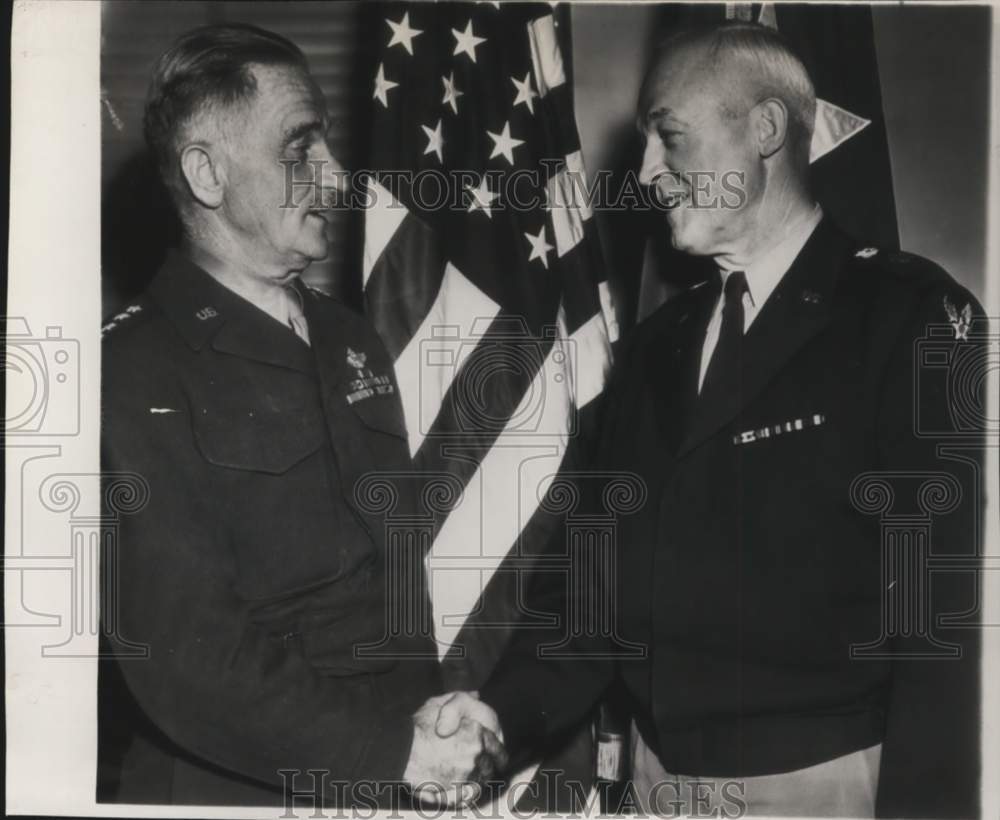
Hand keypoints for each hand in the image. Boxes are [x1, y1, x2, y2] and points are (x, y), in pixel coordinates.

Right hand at [404, 691, 507, 806]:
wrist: (400, 752)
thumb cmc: (418, 728)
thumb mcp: (439, 704)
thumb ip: (461, 699)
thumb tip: (476, 695)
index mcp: (477, 733)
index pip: (497, 747)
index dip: (496, 751)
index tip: (495, 756)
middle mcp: (476, 755)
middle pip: (489, 766)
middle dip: (486, 766)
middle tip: (479, 766)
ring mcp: (466, 775)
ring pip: (480, 782)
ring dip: (476, 780)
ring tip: (467, 777)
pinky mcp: (455, 792)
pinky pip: (468, 797)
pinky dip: (467, 795)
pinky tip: (460, 790)